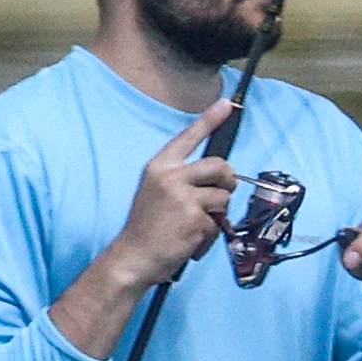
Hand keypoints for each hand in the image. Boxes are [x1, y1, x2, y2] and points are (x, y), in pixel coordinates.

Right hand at [113, 101, 241, 286]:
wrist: (133, 256)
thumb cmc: (147, 226)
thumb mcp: (155, 190)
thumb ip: (181, 178)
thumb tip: (217, 174)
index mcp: (159, 166)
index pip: (188, 137)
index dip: (209, 120)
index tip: (227, 104)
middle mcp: (170, 176)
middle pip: (219, 166)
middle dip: (228, 181)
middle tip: (221, 194)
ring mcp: (183, 197)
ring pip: (224, 196)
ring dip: (218, 212)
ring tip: (196, 222)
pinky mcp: (194, 218)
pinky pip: (219, 221)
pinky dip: (211, 232)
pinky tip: (192, 238)